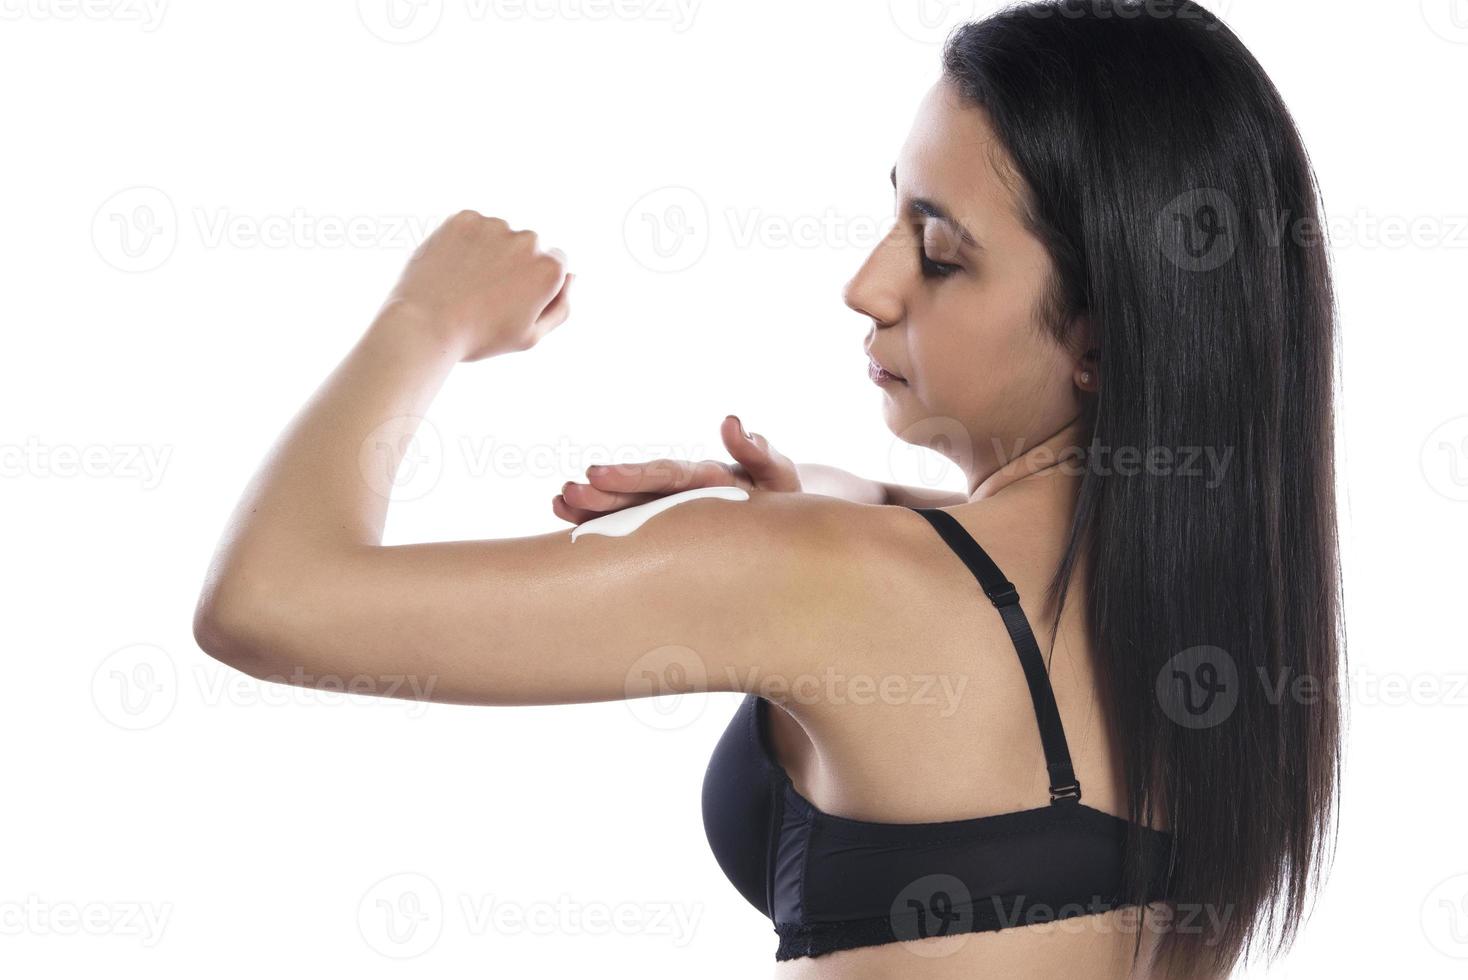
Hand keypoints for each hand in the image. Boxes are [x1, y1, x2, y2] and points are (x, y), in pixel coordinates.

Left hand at [379, 209, 572, 361]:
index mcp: (550, 269)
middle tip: (487, 294)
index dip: (535, 283)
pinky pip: (473, 226)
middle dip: (515, 263)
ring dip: (490, 251)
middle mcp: (528, 240)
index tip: (512, 299)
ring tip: (466, 283)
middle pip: (530, 246)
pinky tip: (453, 268)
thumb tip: (571, 276)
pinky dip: (465, 242)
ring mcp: (495, 226)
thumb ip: (561, 306)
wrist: (425, 325)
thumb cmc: (480, 337)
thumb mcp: (530, 336)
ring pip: (500, 234)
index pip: (556, 262)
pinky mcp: (464, 218)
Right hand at [554, 415, 801, 523]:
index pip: (663, 474)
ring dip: (592, 507)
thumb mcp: (778, 474)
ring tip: (558, 503)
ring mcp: (671, 509)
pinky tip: (569, 522)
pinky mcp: (668, 529)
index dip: (631, 475)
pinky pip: (631, 528)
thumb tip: (732, 421)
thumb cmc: (781, 496)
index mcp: (704, 476)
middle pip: (637, 491)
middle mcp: (680, 490)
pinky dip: (601, 526)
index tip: (597, 474)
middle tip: (567, 492)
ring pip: (626, 508)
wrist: (785, 520)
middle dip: (602, 493)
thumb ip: (757, 452)